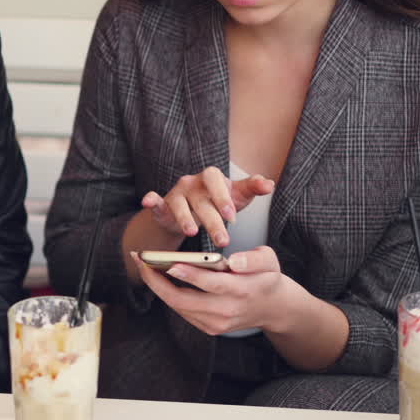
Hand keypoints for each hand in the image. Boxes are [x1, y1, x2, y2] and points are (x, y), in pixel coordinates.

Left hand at [131, 246, 292, 335]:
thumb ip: (254, 259)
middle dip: (157, 280)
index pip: (211, 284)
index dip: (189, 274)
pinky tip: (158, 278)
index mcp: (242, 291)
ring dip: (157, 286)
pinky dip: (168, 294)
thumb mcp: (269, 260)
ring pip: (178, 306)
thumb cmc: (266, 277)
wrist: (272, 308)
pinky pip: (182, 311)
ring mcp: (216, 323)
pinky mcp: (210, 328)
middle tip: (141, 259)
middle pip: (184, 299)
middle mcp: (226, 311)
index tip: (170, 263)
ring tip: (144, 265)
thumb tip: (234, 261)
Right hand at [140, 166, 273, 246]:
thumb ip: (252, 188)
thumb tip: (270, 183)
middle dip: (212, 220)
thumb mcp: (236, 195)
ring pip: (179, 204)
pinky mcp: (162, 204)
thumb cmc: (218, 201)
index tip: (232, 217)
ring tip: (193, 233)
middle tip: (223, 241)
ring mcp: (176, 193)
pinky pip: (155, 200)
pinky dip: (151, 200)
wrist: (193, 210)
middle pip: (201, 200)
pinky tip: (149, 202)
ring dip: (185, 218)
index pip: (216, 182)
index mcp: (211, 178)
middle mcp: (192, 183)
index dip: (222, 198)